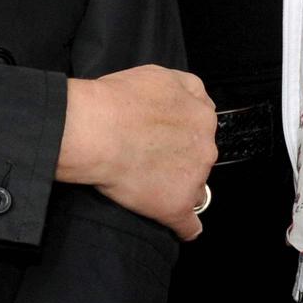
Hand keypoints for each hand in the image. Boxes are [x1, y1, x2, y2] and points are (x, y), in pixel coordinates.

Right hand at [56, 65, 215, 240]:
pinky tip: (178, 227)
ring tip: (150, 186)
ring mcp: (194, 178)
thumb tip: (192, 98)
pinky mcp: (177, 206)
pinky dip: (184, 227)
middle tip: (150, 158)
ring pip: (195, 187)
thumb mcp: (160, 74)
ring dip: (179, 188)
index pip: (201, 127)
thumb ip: (185, 87)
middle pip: (200, 156)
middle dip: (181, 158)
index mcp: (202, 114)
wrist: (96, 130)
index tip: (165, 138)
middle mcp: (205, 145)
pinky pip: (190, 226)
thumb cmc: (117, 100)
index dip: (181, 132)